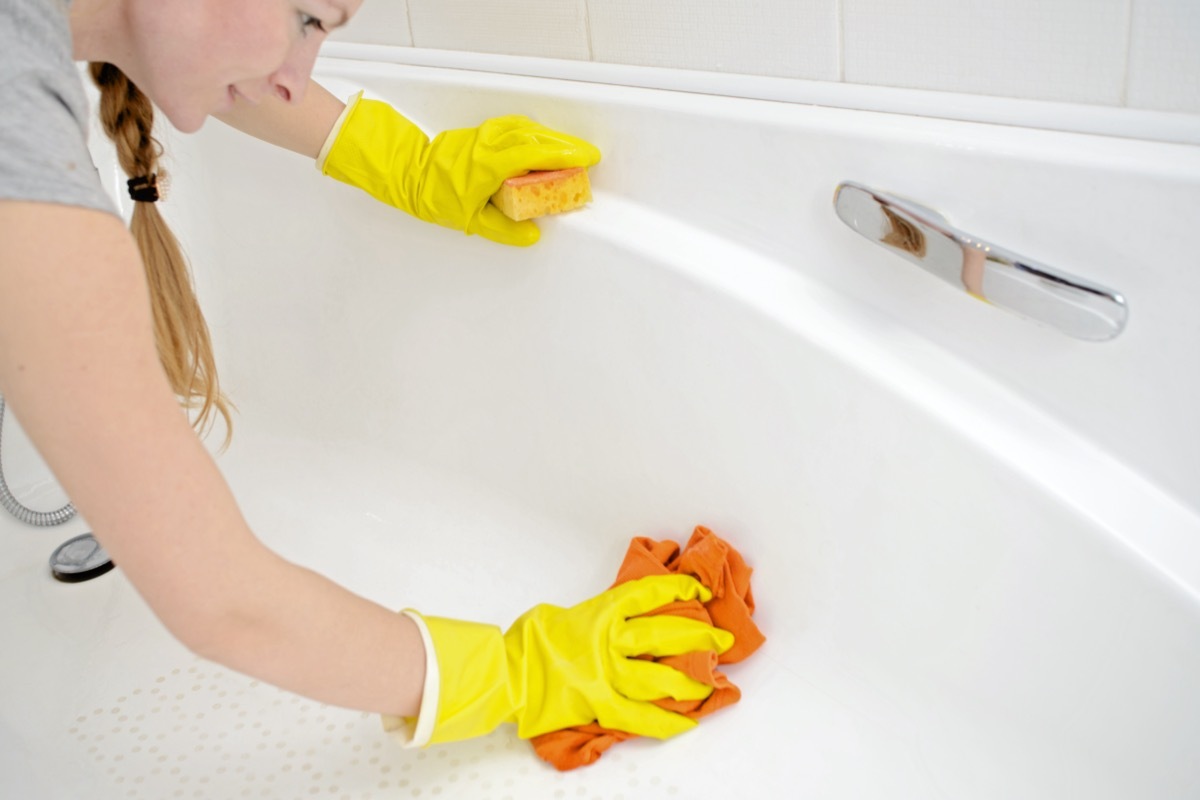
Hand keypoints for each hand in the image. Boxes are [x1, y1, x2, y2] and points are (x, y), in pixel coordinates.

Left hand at [319, 93, 600, 245]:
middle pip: (536, 137)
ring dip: (551, 138)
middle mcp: (489, 144)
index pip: (535, 154)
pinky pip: (514, 126)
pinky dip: (534, 132)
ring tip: (571, 150)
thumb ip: (505, 230)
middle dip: (565, 146)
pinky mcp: (480, 133)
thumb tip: (532, 234)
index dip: (564, 156)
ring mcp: (484, 135)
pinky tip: (542, 140)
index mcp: (489, 164)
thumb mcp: (471, 221)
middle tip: (588, 155)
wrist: (406, 173)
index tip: (586, 159)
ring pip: (526, 128)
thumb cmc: (433, 195)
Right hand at [386, 575, 734, 745]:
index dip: (677, 590)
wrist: (506, 671)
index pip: (647, 594)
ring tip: (711, 681)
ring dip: (687, 680)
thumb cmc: (528, 640)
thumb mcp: (563, 613)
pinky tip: (687, 722)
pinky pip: (640, 716)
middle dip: (697, 636)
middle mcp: (607, 641)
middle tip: (722, 638)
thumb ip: (592, 615)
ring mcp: (604, 674)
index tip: (698, 592)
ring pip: (656, 676)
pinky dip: (665, 721)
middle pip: (662, 635)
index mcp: (599, 613)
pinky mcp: (598, 703)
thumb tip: (612, 618)